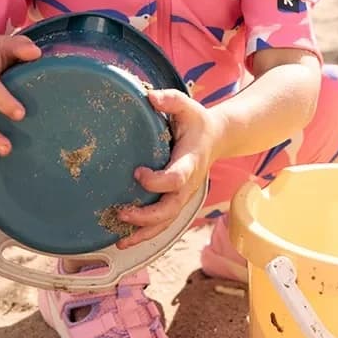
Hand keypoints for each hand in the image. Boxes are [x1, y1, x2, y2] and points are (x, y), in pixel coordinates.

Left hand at [117, 89, 221, 248]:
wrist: (217, 138)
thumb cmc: (197, 121)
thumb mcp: (187, 106)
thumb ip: (170, 100)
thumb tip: (149, 96)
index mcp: (190, 162)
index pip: (176, 178)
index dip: (158, 181)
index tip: (137, 173)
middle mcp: (188, 185)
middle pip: (170, 209)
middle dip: (146, 216)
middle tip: (121, 213)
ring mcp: (183, 196)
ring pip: (166, 222)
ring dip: (144, 233)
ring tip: (120, 240)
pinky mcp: (176, 201)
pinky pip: (163, 222)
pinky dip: (145, 233)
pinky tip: (125, 238)